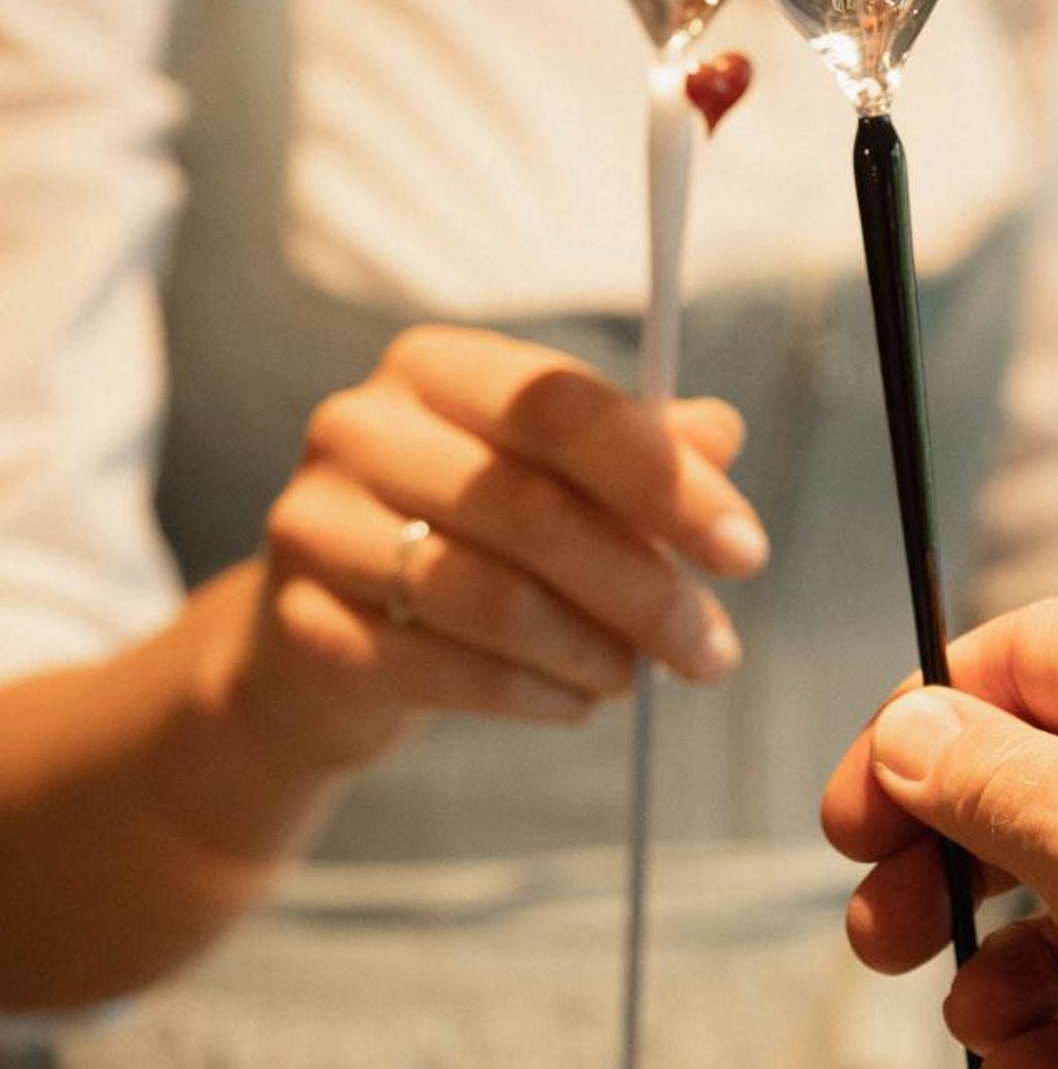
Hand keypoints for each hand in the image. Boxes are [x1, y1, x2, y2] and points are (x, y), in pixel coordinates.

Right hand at [235, 326, 767, 771]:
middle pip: (533, 509)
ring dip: (596, 651)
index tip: (743, 550)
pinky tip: (575, 701)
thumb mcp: (548, 478)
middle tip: (714, 651)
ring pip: (494, 597)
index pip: (561, 406)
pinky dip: (535, 693)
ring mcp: (315, 524)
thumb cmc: (457, 537)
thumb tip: (720, 434)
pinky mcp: (303, 625)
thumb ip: (634, 451)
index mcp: (435, 367)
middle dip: (646, 588)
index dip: (662, 480)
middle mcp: (360, 427)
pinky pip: (448, 668)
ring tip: (640, 678)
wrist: (314, 643)